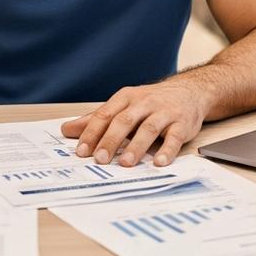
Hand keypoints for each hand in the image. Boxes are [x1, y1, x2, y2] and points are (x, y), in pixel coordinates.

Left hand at [61, 80, 210, 167]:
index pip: (105, 115)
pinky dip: (167, 150)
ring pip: (148, 128)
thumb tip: (67, 130)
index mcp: (126, 98)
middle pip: (124, 121)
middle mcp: (144, 103)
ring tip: (126, 164)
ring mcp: (164, 112)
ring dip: (137, 146)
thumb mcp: (123, 106)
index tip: (81, 151)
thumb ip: (97, 119)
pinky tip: (159, 162)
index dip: (92, 133)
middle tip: (100, 159)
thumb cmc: (150, 103)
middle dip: (111, 141)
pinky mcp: (182, 123)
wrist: (189, 91)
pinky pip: (174, 137)